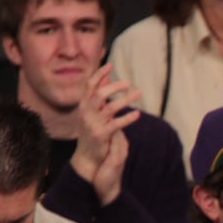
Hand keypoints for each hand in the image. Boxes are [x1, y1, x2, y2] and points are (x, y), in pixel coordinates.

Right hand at [69, 64, 140, 198]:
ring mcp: (93, 124)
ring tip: (138, 94)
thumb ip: (99, 95)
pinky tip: (137, 114)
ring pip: (109, 107)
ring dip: (125, 99)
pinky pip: (116, 124)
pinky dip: (127, 118)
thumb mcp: (93, 112)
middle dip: (114, 87)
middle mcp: (86, 113)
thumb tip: (106, 78)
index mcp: (84, 105)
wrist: (87, 157)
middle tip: (128, 83)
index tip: (110, 65)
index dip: (99, 74)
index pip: (89, 85)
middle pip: (98, 94)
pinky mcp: (101, 135)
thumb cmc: (92, 132)